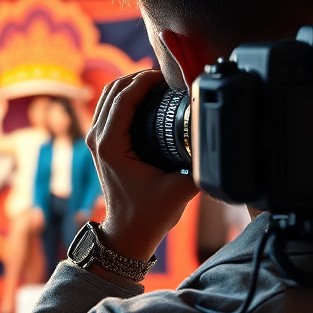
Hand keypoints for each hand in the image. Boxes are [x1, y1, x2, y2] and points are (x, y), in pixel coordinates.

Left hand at [85, 69, 198, 262]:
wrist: (127, 234)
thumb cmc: (149, 215)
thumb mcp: (179, 190)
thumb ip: (199, 166)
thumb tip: (217, 143)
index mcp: (111, 145)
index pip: (125, 98)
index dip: (146, 80)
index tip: (168, 77)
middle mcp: (97, 138)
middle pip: (113, 89)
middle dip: (139, 77)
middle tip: (167, 78)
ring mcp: (95, 140)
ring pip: (108, 95)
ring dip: (131, 84)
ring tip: (159, 84)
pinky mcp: (99, 143)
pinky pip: (108, 107)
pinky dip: (126, 96)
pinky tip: (148, 98)